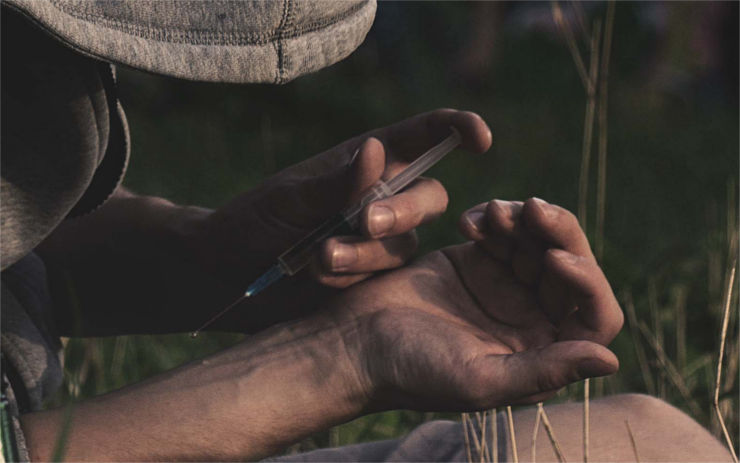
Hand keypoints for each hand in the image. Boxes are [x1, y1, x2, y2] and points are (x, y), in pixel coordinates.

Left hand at [191, 109, 491, 328]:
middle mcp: (381, 197)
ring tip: (320, 256)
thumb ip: (336, 182)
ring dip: (366, 251)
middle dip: (403, 210)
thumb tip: (378, 149)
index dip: (456, 130)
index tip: (481, 138)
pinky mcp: (370, 278)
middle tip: (364, 222)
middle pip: (428, 197)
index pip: (422, 137)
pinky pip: (384, 277)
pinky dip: (353, 276)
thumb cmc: (255, 221)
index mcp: (365, 161)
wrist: (229, 274)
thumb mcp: (290, 197)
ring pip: (404, 244)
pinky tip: (317, 276)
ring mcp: (378, 241)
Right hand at [328, 198, 622, 410]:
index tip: (555, 258)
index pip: (594, 316)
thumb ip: (544, 370)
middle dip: (560, 234)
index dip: (587, 283)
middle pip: (572, 268)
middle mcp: (530, 319)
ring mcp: (505, 286)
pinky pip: (504, 230)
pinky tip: (470, 221)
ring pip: (540, 241)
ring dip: (524, 219)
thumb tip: (612, 359)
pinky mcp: (478, 261)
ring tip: (493, 212)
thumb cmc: (411, 370)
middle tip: (533, 208)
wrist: (354, 342)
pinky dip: (494, 218)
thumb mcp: (479, 380)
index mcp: (540, 353)